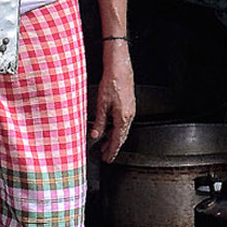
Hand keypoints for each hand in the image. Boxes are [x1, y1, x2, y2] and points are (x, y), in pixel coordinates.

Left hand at [90, 41, 135, 161]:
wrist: (120, 67)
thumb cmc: (112, 82)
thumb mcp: (102, 104)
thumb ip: (99, 121)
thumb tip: (95, 135)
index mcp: (123, 117)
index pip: (118, 140)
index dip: (112, 151)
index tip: (108, 158)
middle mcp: (129, 115)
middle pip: (121, 136)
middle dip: (113, 147)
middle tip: (106, 156)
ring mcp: (130, 109)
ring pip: (123, 129)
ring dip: (114, 138)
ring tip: (105, 144)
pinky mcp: (129, 104)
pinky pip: (124, 122)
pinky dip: (117, 129)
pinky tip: (110, 128)